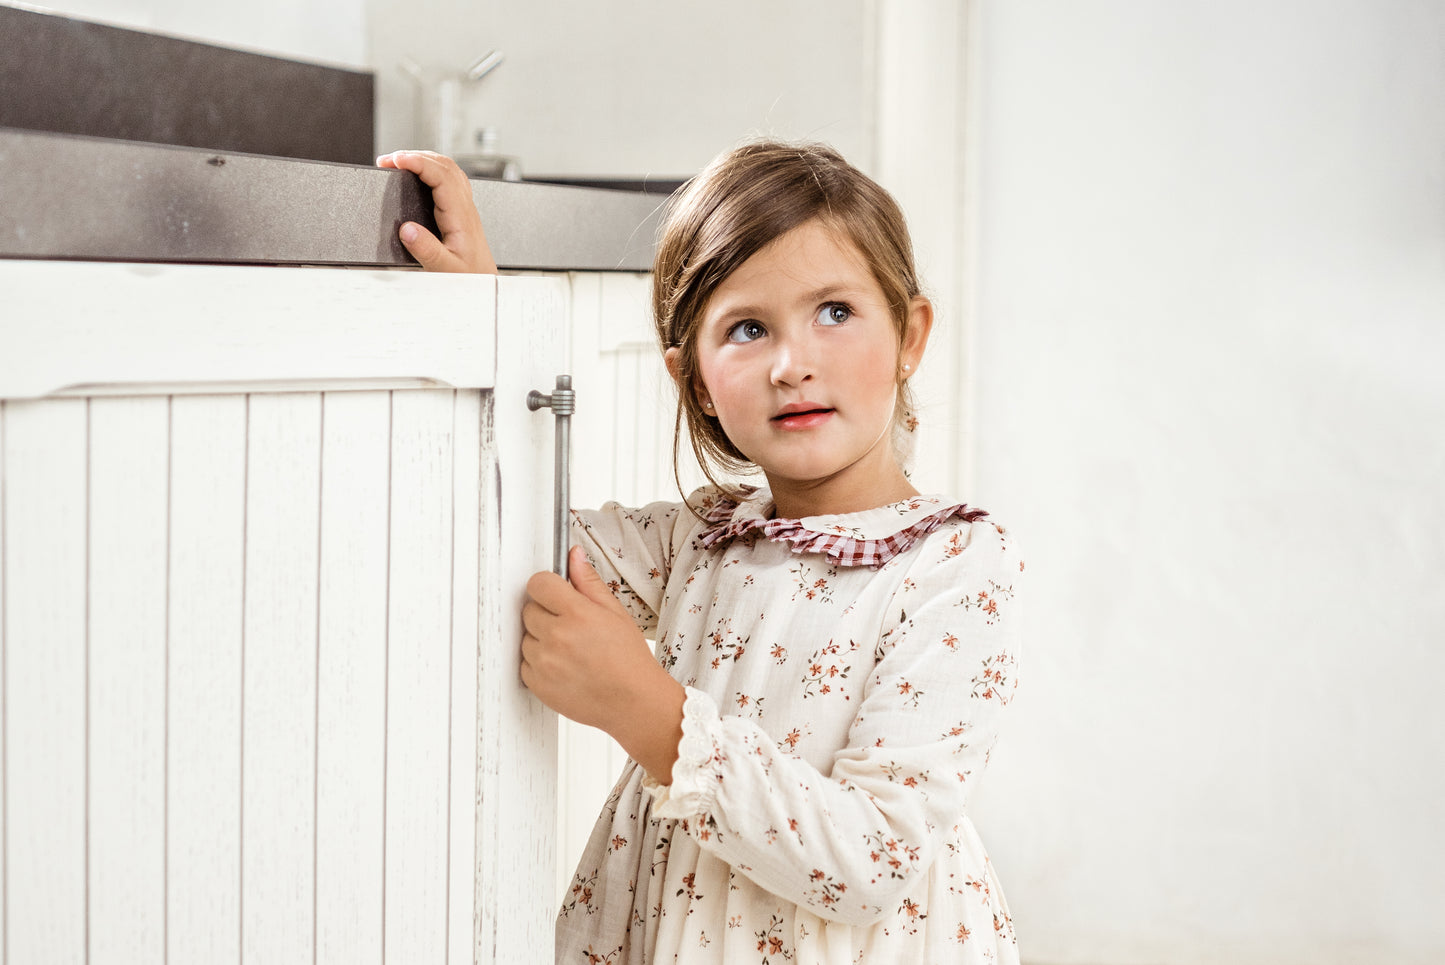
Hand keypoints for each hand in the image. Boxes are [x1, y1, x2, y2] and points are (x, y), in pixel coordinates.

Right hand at [376, 150, 497, 273]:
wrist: (485, 282)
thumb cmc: (470, 277)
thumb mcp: (446, 268)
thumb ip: (426, 249)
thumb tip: (406, 229)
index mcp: (461, 216)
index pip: (442, 176)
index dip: (418, 162)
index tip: (396, 160)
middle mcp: (466, 207)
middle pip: (445, 165)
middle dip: (415, 155)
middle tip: (389, 160)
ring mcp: (465, 207)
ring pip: (449, 169)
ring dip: (424, 159)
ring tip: (399, 162)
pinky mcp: (462, 211)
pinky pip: (449, 180)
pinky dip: (431, 170)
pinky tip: (419, 174)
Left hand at [522, 546, 684, 781]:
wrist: (633, 702)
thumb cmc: (629, 659)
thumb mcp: (615, 613)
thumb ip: (588, 582)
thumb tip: (573, 555)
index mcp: (576, 614)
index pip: (539, 583)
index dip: (548, 586)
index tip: (556, 594)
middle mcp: (556, 637)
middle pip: (529, 610)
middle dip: (546, 613)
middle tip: (571, 626)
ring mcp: (544, 663)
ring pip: (526, 637)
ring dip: (542, 639)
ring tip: (571, 650)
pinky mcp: (537, 684)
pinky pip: (524, 663)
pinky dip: (539, 663)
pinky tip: (565, 666)